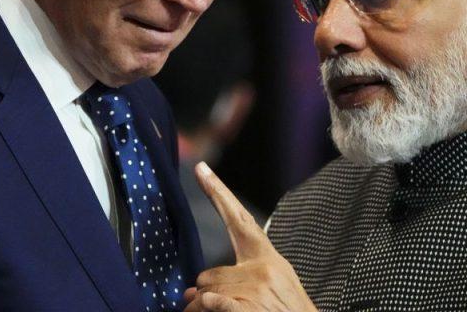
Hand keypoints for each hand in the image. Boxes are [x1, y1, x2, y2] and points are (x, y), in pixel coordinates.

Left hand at [184, 162, 316, 311]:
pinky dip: (207, 308)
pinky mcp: (249, 307)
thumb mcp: (272, 287)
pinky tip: (213, 310)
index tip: (200, 169)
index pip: (238, 218)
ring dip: (200, 307)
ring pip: (206, 291)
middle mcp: (264, 268)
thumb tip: (194, 288)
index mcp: (268, 257)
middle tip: (202, 305)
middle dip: (202, 293)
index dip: (217, 192)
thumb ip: (237, 280)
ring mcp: (258, 288)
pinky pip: (214, 302)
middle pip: (209, 273)